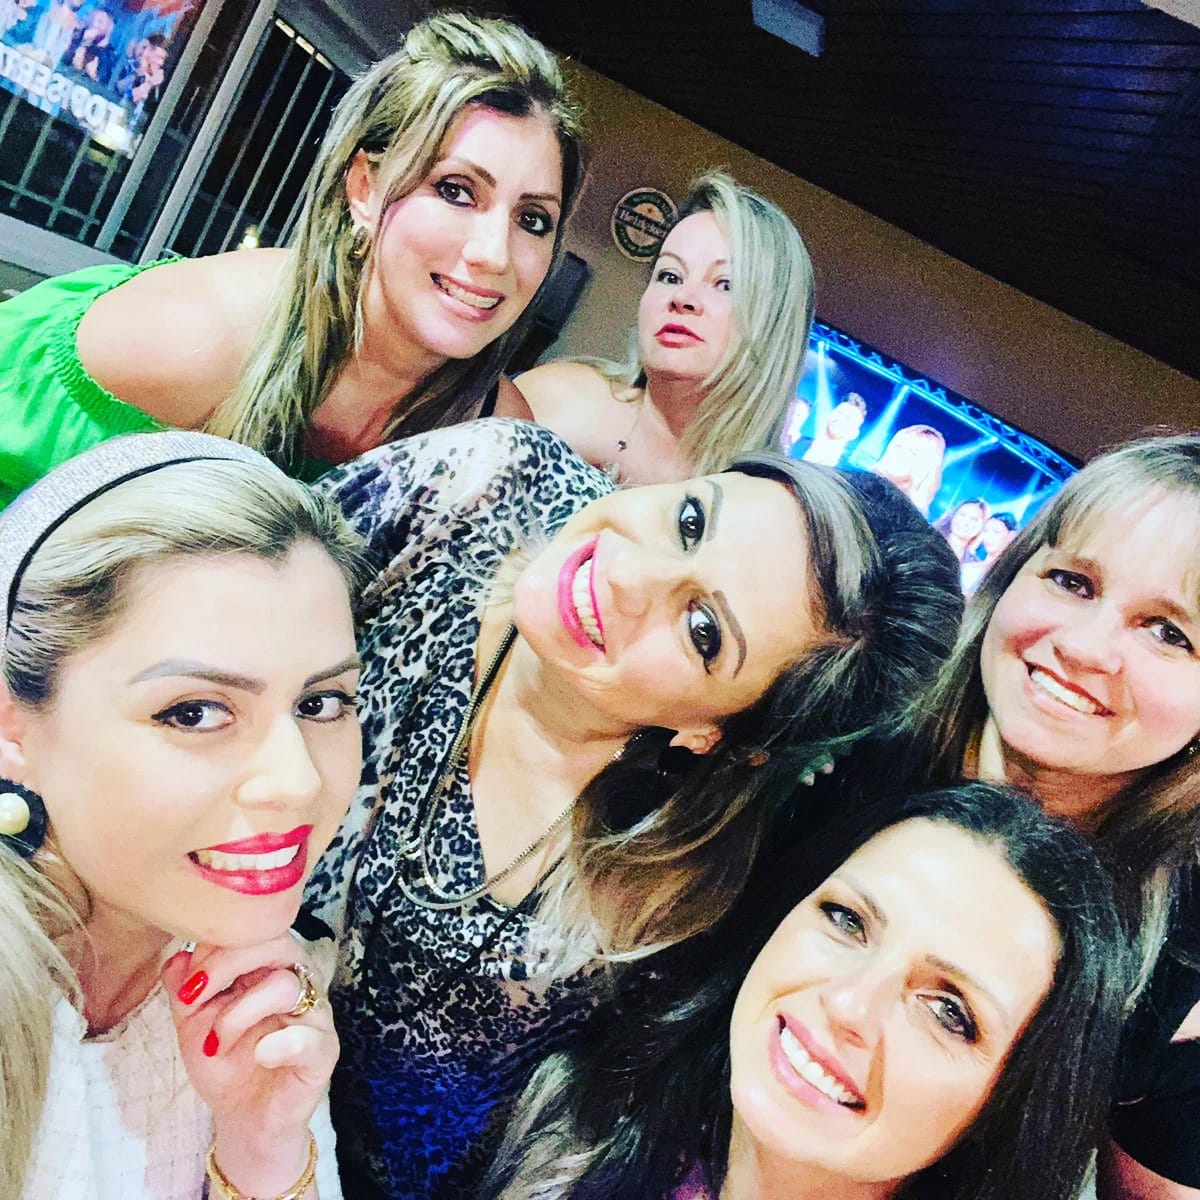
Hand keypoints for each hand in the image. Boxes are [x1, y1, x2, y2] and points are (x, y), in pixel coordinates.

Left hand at [163, 933, 336, 1191]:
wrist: (242, 1118)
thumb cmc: (225, 1061)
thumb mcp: (193, 1023)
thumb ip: (185, 988)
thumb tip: (178, 958)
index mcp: (271, 965)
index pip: (255, 928)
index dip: (217, 946)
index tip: (187, 983)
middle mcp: (299, 980)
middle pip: (277, 942)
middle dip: (227, 964)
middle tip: (194, 998)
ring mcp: (315, 1015)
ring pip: (285, 986)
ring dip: (236, 1014)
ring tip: (213, 1044)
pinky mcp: (323, 1052)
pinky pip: (309, 1037)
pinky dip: (279, 1044)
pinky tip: (259, 1055)